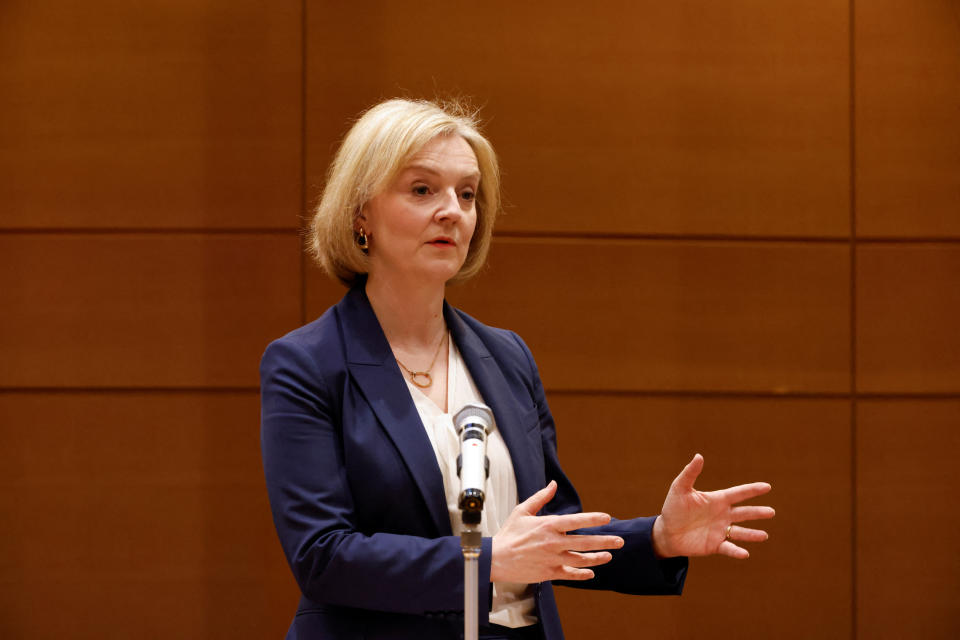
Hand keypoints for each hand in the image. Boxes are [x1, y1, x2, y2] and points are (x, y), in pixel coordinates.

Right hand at [490, 480, 624, 582]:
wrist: (496, 559)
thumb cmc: (509, 534)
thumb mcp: (522, 511)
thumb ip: (541, 498)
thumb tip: (553, 484)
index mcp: (548, 525)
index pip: (577, 521)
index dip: (594, 519)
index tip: (607, 518)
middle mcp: (554, 543)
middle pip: (585, 542)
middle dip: (605, 542)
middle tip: (619, 541)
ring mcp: (553, 559)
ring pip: (581, 560)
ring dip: (597, 558)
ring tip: (608, 556)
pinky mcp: (549, 573)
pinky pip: (570, 575)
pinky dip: (582, 574)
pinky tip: (591, 573)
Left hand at [652, 454, 774, 558]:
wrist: (666, 532)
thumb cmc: (673, 508)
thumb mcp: (680, 489)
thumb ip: (690, 473)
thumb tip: (699, 456)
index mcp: (717, 500)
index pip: (738, 494)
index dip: (752, 490)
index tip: (767, 486)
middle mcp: (722, 515)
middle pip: (744, 513)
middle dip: (757, 512)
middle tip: (771, 512)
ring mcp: (720, 531)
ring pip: (740, 532)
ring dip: (752, 534)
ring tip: (764, 535)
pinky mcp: (715, 545)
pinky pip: (728, 548)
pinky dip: (736, 551)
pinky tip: (745, 553)